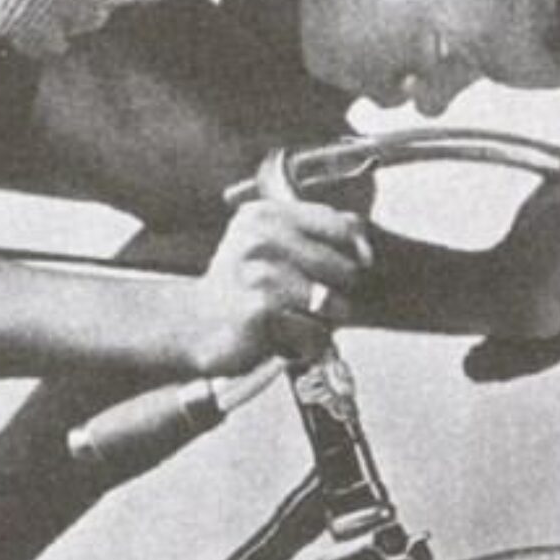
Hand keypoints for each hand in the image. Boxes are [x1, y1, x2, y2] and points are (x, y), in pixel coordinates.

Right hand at [180, 195, 371, 373]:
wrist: (195, 326)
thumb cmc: (243, 287)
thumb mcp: (270, 247)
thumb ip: (315, 234)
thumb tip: (365, 241)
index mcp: (263, 214)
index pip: (339, 223)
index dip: (357, 249)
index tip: (357, 266)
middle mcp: (259, 237)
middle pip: (344, 267)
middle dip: (341, 293)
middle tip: (311, 303)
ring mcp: (258, 273)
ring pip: (334, 303)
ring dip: (325, 323)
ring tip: (297, 321)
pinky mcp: (260, 309)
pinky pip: (316, 332)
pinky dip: (308, 345)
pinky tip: (284, 341)